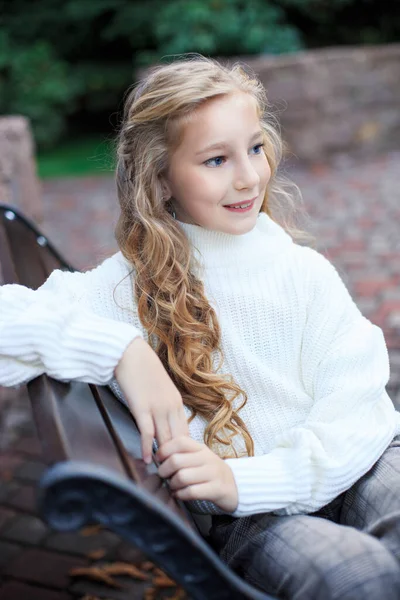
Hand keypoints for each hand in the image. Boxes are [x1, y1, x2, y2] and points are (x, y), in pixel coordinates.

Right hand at [115, 337, 188, 464]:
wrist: (131, 354)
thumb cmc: (143, 370)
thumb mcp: (161, 389)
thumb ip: (164, 406)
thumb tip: (162, 423)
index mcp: (177, 402)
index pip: (184, 432)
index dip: (183, 450)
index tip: (181, 463)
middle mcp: (170, 407)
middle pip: (177, 439)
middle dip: (176, 458)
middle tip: (173, 474)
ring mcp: (157, 408)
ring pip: (164, 438)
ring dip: (163, 457)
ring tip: (162, 473)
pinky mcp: (141, 408)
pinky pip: (147, 432)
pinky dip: (147, 447)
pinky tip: (147, 459)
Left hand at [156, 435, 238, 512]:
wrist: (235, 486)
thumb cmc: (210, 471)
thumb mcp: (199, 457)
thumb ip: (182, 454)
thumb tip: (158, 456)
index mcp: (200, 448)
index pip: (179, 441)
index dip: (164, 450)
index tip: (159, 459)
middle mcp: (207, 458)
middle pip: (176, 461)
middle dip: (164, 470)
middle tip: (164, 476)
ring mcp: (213, 473)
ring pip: (182, 477)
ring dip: (172, 484)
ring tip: (173, 486)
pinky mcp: (216, 489)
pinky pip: (191, 492)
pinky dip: (180, 495)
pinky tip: (179, 495)